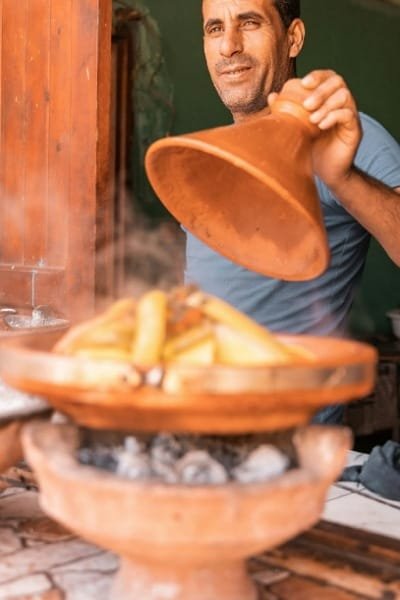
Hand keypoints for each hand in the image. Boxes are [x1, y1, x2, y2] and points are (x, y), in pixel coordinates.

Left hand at [270, 70, 361, 191]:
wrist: (326, 172)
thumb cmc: (311, 148)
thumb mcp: (296, 129)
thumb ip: (286, 112)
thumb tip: (272, 96)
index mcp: (328, 99)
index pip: (327, 76)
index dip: (317, 76)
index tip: (303, 83)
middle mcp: (341, 103)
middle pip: (337, 82)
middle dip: (321, 90)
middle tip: (306, 105)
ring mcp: (350, 115)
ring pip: (344, 96)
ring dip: (326, 105)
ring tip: (312, 120)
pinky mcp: (355, 129)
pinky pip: (349, 115)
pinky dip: (334, 117)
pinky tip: (321, 126)